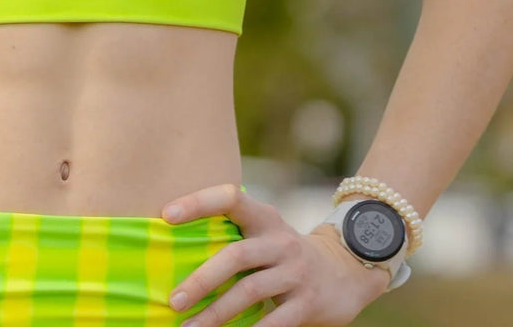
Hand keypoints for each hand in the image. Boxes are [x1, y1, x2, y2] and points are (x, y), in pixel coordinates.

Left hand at [161, 183, 391, 326]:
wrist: (346, 271)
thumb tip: (176, 258)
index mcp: (264, 217)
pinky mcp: (308, 302)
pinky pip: (274, 322)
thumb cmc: (284, 253)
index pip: (230, 197)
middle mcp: (280, 240)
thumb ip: (234, 239)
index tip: (166, 215)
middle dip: (202, 280)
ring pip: (250, 292)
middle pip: (236, 256)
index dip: (198, 202)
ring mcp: (296, 271)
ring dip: (216, 314)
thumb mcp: (265, 235)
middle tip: (174, 300)